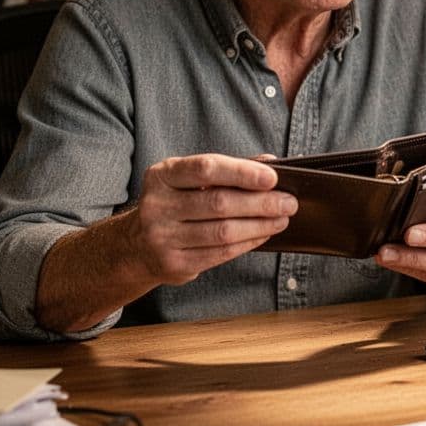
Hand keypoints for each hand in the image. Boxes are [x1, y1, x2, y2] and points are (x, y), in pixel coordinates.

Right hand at [129, 153, 296, 285]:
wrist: (136, 245)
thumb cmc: (176, 204)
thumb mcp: (190, 180)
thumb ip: (229, 169)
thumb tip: (271, 162)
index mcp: (163, 175)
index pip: (207, 169)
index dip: (242, 172)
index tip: (273, 177)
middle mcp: (158, 205)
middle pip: (219, 203)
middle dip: (261, 203)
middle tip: (289, 202)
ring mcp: (162, 236)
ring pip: (223, 231)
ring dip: (260, 225)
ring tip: (281, 219)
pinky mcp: (172, 263)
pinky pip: (220, 253)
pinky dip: (247, 243)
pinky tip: (263, 234)